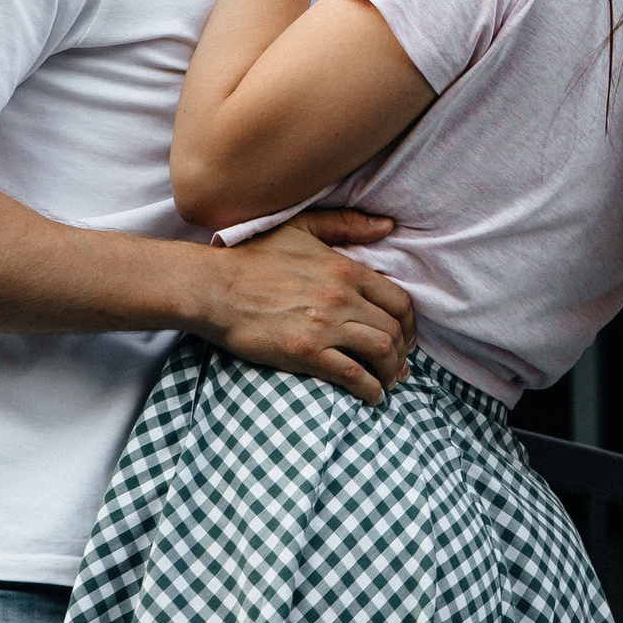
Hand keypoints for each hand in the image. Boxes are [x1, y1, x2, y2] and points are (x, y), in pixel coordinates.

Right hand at [187, 207, 417, 404]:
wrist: (212, 287)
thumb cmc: (253, 257)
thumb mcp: (301, 228)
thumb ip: (345, 224)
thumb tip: (388, 226)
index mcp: (345, 269)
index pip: (398, 300)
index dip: (410, 324)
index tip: (407, 337)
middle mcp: (342, 297)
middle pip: (394, 329)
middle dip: (404, 352)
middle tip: (401, 366)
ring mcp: (325, 325)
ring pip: (381, 351)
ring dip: (392, 371)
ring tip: (389, 382)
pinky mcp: (306, 352)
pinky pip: (353, 375)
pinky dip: (370, 389)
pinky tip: (372, 397)